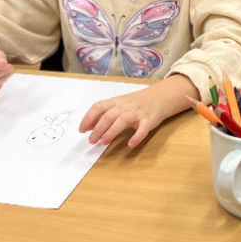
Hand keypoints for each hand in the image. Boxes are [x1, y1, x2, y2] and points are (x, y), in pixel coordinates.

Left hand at [80, 74, 195, 147]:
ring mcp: (137, 113)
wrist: (159, 97)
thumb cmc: (135, 103)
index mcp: (116, 102)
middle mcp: (125, 106)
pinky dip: (137, 136)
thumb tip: (88, 126)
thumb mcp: (119, 105)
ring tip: (103, 142)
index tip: (81, 130)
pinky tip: (131, 144)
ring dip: (111, 132)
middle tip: (91, 141)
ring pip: (122, 121)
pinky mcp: (149, 120)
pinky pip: (143, 128)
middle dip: (98, 129)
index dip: (88, 118)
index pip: (99, 107)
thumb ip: (105, 113)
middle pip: (108, 116)